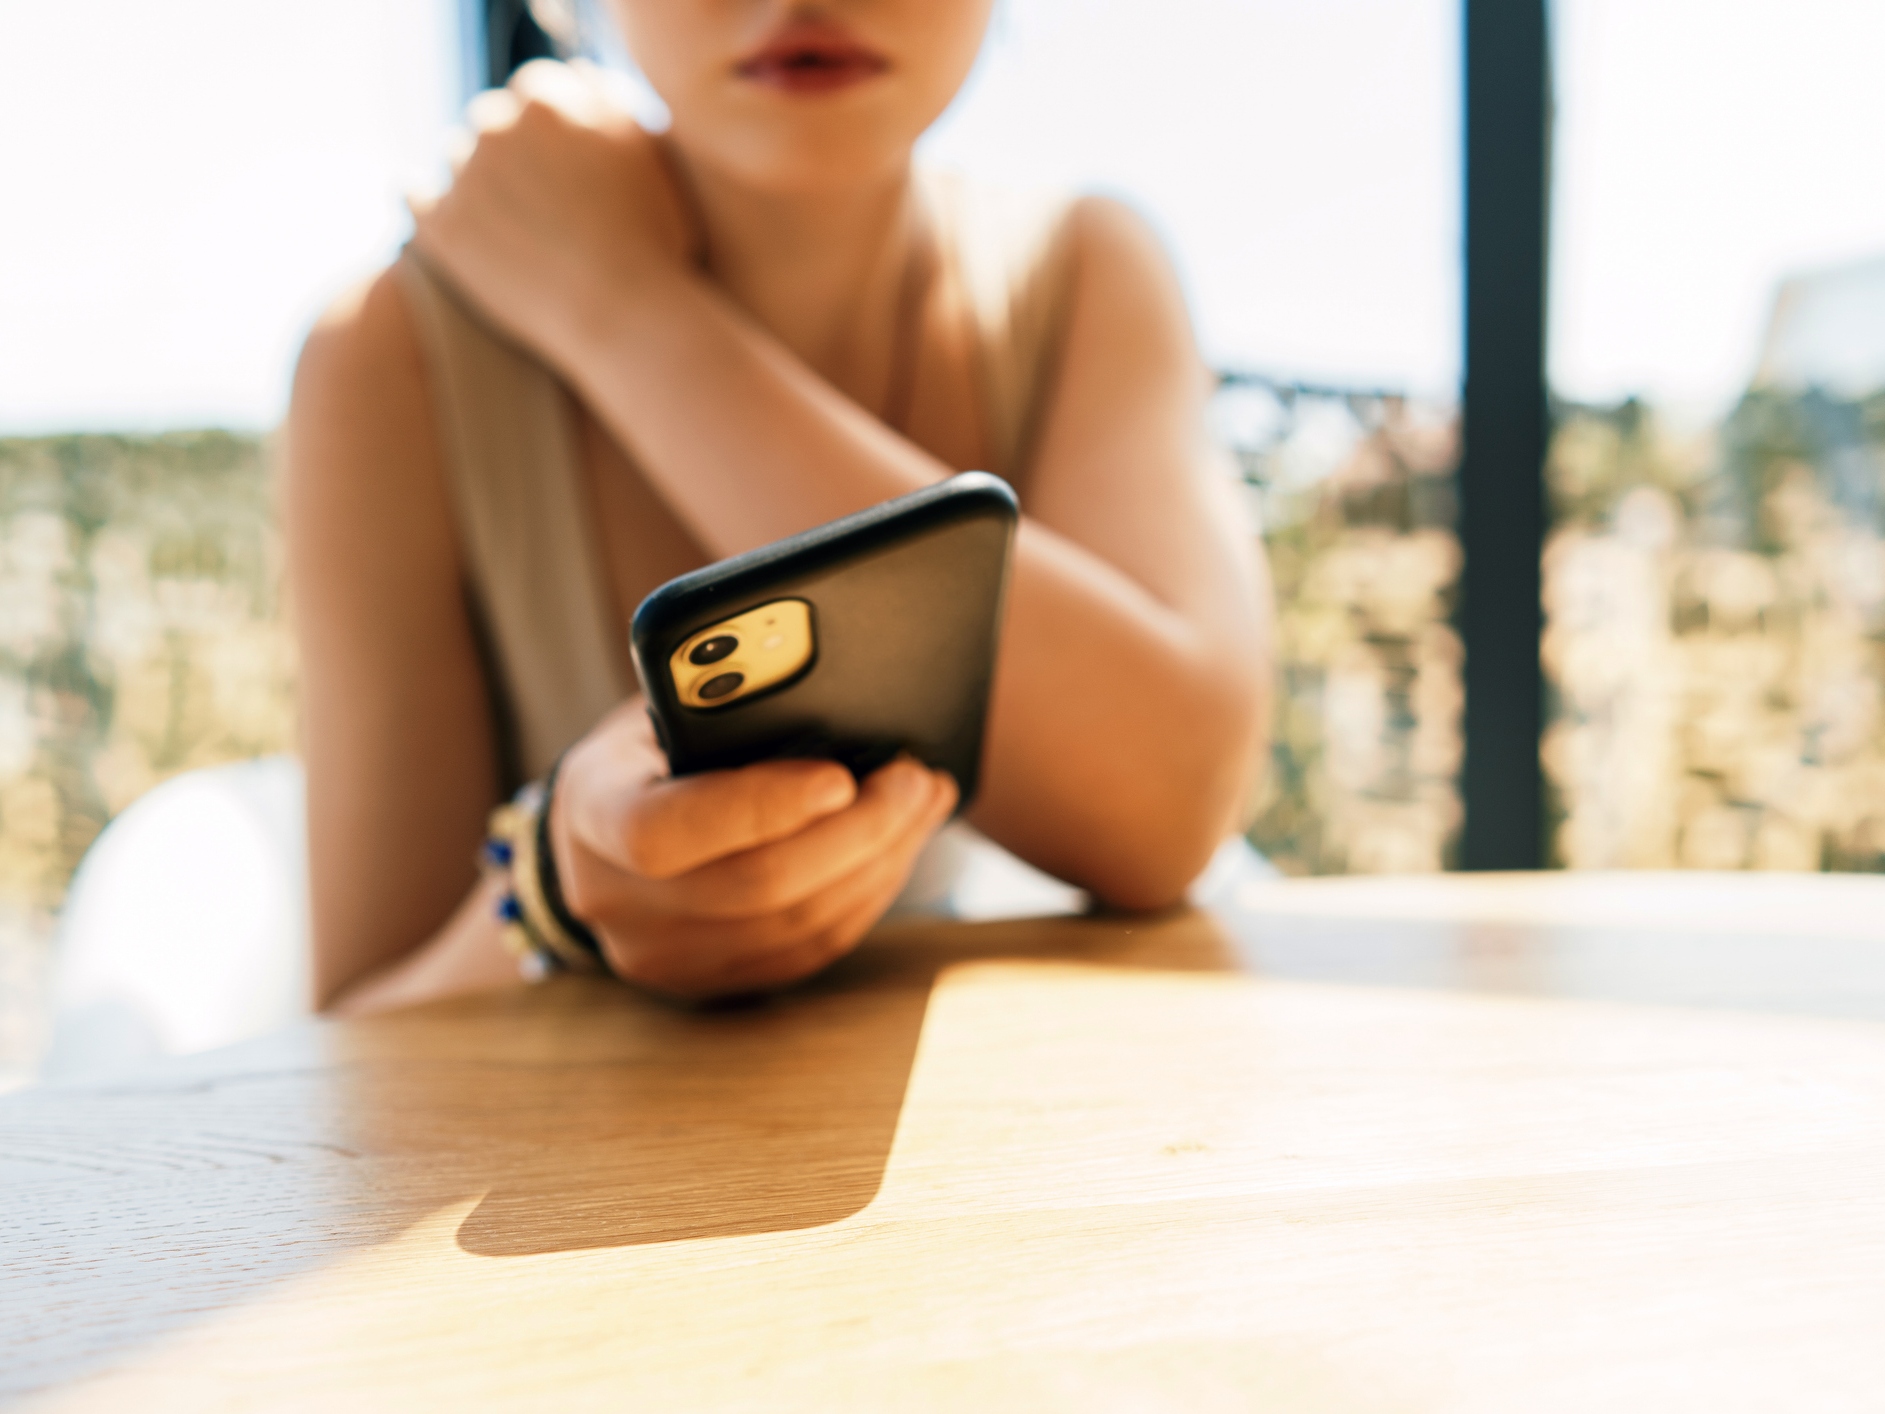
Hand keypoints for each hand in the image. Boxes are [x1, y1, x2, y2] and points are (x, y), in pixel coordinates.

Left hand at [408, 60, 694, 365]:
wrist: (623, 314)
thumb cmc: (654, 240)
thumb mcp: (650, 154)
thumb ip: (611, 104)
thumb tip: (577, 77)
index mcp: (548, 100)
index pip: (535, 92)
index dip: (551, 130)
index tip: (563, 164)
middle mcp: (498, 125)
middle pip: (491, 121)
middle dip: (509, 152)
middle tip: (536, 198)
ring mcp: (463, 176)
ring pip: (455, 158)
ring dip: (475, 180)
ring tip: (507, 224)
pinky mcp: (439, 227)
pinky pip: (411, 195)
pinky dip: (422, 200)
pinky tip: (435, 212)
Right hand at [549, 700, 957, 998]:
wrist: (601, 835)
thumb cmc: (649, 750)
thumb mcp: (660, 710)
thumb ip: (724, 708)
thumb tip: (836, 698)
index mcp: (592, 812)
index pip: (663, 831)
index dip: (758, 808)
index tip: (841, 777)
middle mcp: (614, 898)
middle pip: (753, 887)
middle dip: (856, 831)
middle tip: (914, 779)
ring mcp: (663, 955)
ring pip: (796, 926)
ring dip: (878, 862)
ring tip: (922, 803)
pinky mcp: (713, 982)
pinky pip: (808, 950)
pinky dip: (865, 896)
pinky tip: (896, 849)